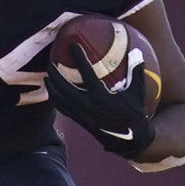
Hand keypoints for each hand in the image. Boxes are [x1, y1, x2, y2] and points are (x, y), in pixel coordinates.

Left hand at [46, 43, 155, 158]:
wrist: (130, 140)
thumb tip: (137, 52)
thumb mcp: (137, 92)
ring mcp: (82, 114)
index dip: (79, 58)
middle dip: (55, 74)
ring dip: (52, 88)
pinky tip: (53, 94)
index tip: (72, 46)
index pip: (86, 73)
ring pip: (60, 100)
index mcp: (100, 96)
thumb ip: (136, 72)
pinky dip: (56, 100)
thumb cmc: (134, 114)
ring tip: (47, 77)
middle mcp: (87, 105)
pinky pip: (63, 109)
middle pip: (64, 87)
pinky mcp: (80, 121)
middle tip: (49, 62)